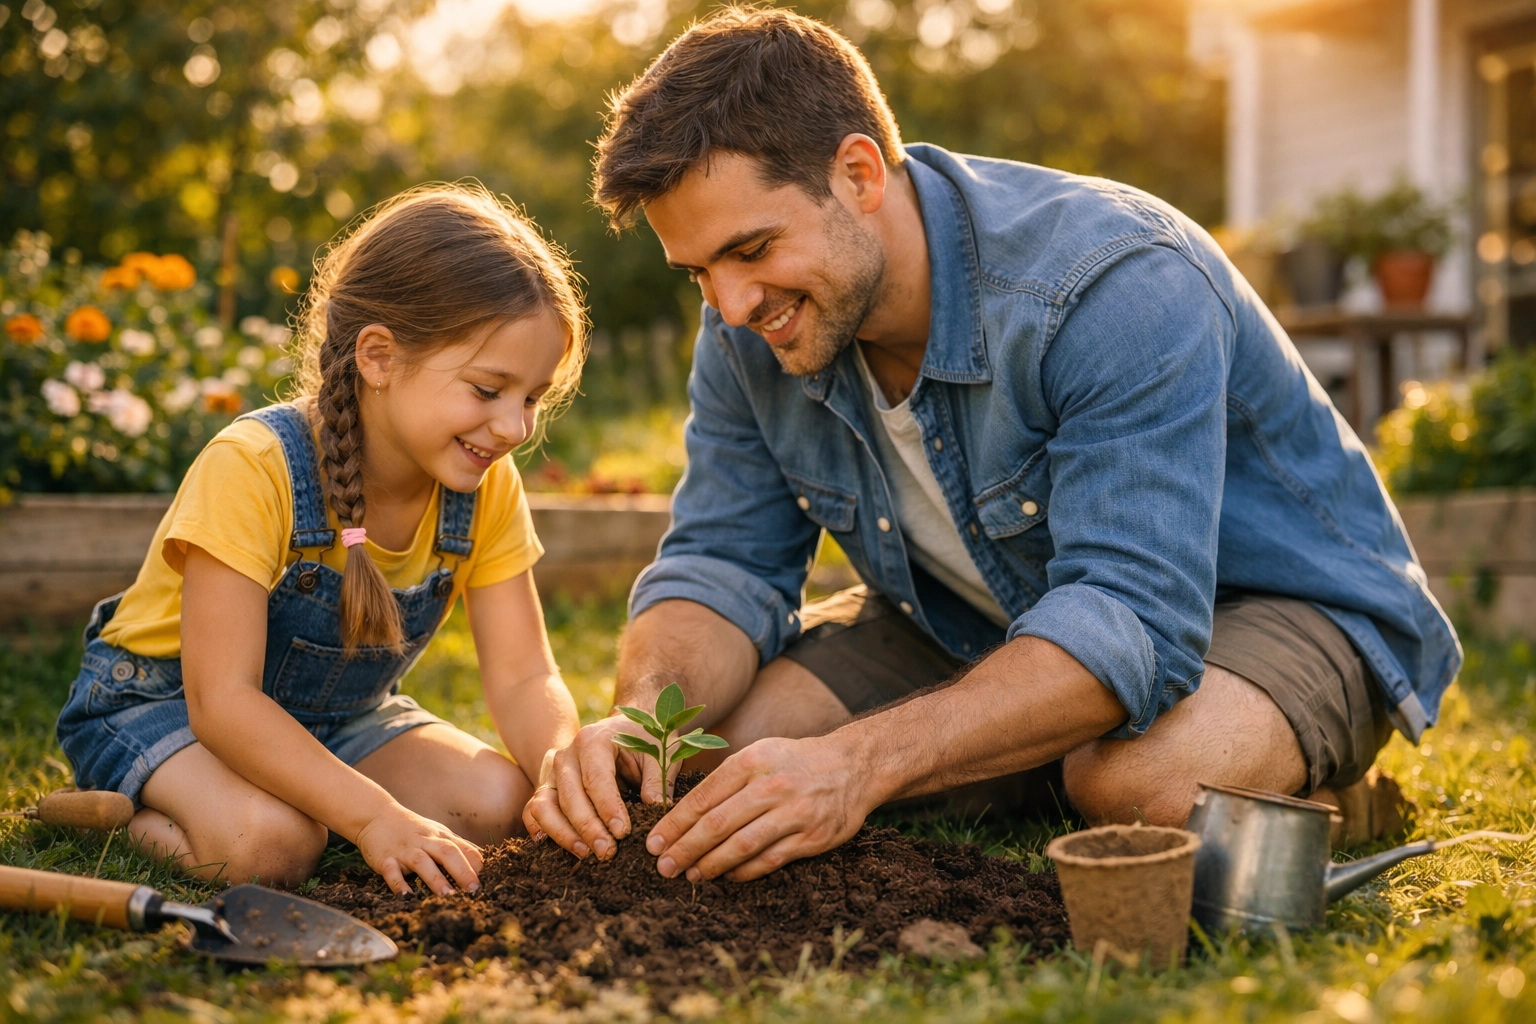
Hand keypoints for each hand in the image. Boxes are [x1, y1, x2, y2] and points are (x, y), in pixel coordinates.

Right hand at [356, 803, 483, 895]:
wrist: (377, 816)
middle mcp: (426, 841)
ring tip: (447, 896)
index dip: (478, 864)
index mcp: (441, 837)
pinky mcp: (386, 859)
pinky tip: (407, 896)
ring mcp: (406, 850)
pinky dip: (400, 884)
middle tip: (473, 890)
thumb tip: (482, 859)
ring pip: (423, 862)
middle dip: (462, 871)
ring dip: (436, 879)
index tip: (489, 881)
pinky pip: (393, 872)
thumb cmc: (413, 828)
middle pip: (448, 853)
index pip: (465, 848)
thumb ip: (457, 845)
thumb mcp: (437, 832)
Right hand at [522, 715, 671, 860]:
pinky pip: (534, 811)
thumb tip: (654, 807)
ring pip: (545, 806)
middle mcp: (566, 755)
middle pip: (569, 796)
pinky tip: (560, 848)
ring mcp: (552, 772)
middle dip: (588, 827)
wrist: (624, 728)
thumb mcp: (658, 753)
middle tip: (608, 851)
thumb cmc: (643, 740)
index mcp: (593, 740)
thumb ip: (657, 779)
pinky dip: (542, 830)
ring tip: (587, 854)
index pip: (596, 778)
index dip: (608, 808)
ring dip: (563, 834)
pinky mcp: (547, 788)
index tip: (623, 832)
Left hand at [644, 734, 871, 882]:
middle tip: (663, 867)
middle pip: (717, 824)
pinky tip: (726, 876)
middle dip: (684, 849)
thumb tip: (681, 814)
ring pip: (741, 846)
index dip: (674, 824)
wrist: (852, 766)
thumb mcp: (759, 753)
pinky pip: (769, 860)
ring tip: (691, 875)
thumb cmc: (794, 762)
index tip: (653, 843)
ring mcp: (794, 813)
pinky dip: (743, 872)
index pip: (703, 797)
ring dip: (711, 864)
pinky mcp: (812, 837)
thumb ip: (725, 778)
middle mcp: (771, 785)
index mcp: (752, 761)